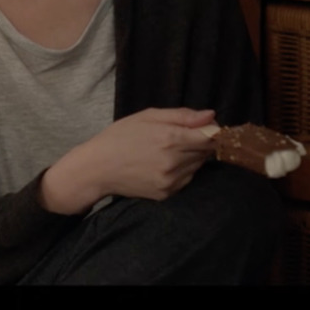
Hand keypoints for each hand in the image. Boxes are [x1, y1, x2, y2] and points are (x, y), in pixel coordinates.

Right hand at [39, 108, 217, 212]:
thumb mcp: (147, 117)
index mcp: (170, 138)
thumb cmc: (120, 136)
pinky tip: (163, 164)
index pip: (211, 137)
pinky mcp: (167, 193)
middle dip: (200, 143)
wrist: (97, 168)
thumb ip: (182, 115)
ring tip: (168, 151)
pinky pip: (187, 179)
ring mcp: (171, 180)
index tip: (205, 128)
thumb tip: (211, 116)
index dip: (212, 131)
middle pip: (206, 152)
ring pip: (198, 166)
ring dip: (191, 158)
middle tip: (180, 137)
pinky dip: (182, 171)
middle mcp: (174, 161)